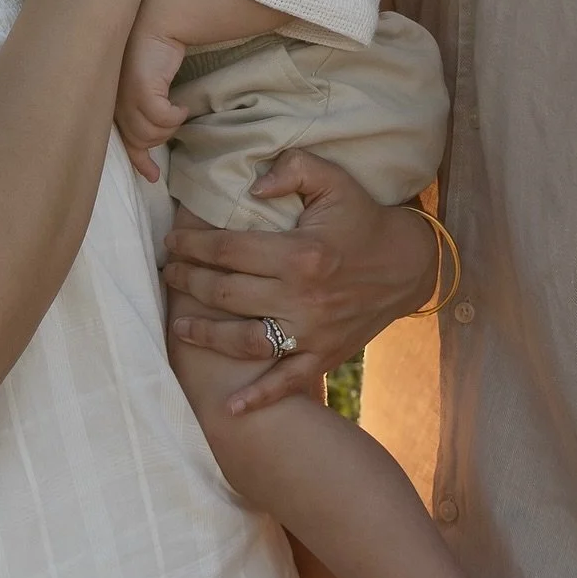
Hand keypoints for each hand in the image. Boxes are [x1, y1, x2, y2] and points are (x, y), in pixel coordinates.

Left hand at [115, 19, 188, 181]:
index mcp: (114, 102)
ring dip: (169, 127)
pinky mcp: (141, 89)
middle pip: (140, 140)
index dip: (139, 160)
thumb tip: (158, 131)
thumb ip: (146, 106)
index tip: (153, 176)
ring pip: (151, 133)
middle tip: (175, 122)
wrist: (158, 20)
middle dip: (161, 137)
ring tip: (178, 111)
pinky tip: (182, 106)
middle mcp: (116, 101)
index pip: (123, 140)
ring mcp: (126, 96)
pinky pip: (162, 118)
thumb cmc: (153, 50)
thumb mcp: (146, 83)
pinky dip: (175, 117)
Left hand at [163, 149, 440, 411]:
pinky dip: (258, 398)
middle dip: (190, 283)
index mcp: (300, 253)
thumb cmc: (362, 217)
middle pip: (228, 294)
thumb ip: (293, 170)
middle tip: (168, 274)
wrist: (407, 265)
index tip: (172, 241)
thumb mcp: (333, 179)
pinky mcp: (324, 355)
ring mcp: (313, 331)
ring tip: (179, 325)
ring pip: (246, 341)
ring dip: (207, 335)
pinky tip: (229, 407)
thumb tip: (252, 186)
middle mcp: (303, 297)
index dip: (193, 245)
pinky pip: (286, 382)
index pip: (229, 250)